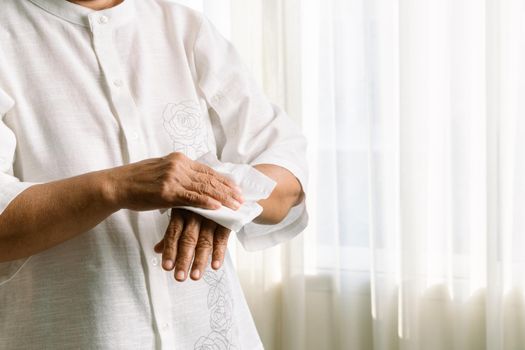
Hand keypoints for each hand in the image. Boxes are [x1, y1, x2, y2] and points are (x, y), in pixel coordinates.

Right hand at [103, 152, 243, 210]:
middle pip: (210, 178)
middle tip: (243, 198)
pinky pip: (191, 198)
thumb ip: (180, 173)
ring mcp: (173, 178)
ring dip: (223, 198)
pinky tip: (218, 208)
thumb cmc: (138, 181)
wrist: (117, 185)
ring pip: (204, 188)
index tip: (237, 187)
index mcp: (179, 159)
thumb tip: (196, 180)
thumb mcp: (162, 170)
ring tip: (236, 205)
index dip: (224, 179)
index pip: (208, 170)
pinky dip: (206, 202)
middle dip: (228, 189)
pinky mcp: (167, 192)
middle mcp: (179, 165)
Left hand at [154, 208, 230, 281]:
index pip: (173, 233)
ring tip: (195, 276)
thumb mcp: (182, 214)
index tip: (167, 267)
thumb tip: (157, 250)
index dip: (170, 250)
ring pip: (205, 241)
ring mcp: (212, 218)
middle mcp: (196, 215)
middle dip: (183, 260)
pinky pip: (222, 238)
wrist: (222, 192)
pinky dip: (219, 252)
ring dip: (200, 260)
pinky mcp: (226, 221)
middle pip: (188, 240)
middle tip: (179, 277)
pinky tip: (215, 265)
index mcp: (182, 212)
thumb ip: (172, 233)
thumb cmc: (199, 205)